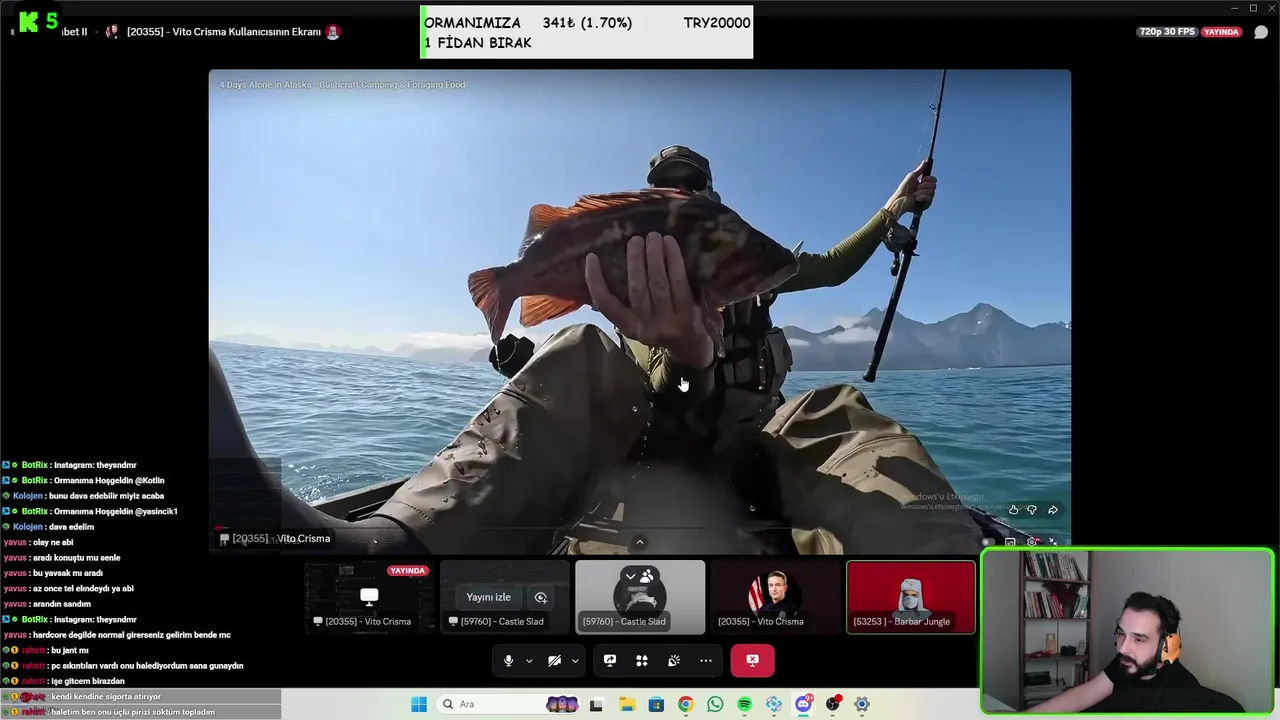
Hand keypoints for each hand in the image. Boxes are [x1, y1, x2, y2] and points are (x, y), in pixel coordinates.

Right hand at [585, 232, 713, 368]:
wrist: (690, 346)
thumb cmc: (660, 323)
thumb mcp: (638, 318)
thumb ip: (625, 299)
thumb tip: (611, 260)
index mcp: (628, 327)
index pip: (606, 305)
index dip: (595, 281)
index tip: (592, 257)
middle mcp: (646, 328)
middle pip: (637, 290)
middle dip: (635, 261)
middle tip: (635, 239)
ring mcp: (668, 322)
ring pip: (658, 284)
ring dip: (654, 256)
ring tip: (653, 237)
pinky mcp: (687, 314)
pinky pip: (678, 282)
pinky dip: (673, 260)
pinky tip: (670, 244)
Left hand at [883, 159, 937, 217]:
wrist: (899, 199)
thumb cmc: (904, 188)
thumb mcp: (912, 176)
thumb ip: (919, 169)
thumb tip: (925, 161)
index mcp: (924, 184)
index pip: (933, 180)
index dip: (929, 179)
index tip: (923, 179)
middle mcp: (926, 191)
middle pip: (934, 185)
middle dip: (924, 185)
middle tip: (917, 187)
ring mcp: (927, 198)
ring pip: (932, 192)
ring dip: (921, 192)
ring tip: (914, 194)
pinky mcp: (926, 205)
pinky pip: (929, 199)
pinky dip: (922, 197)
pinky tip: (916, 199)